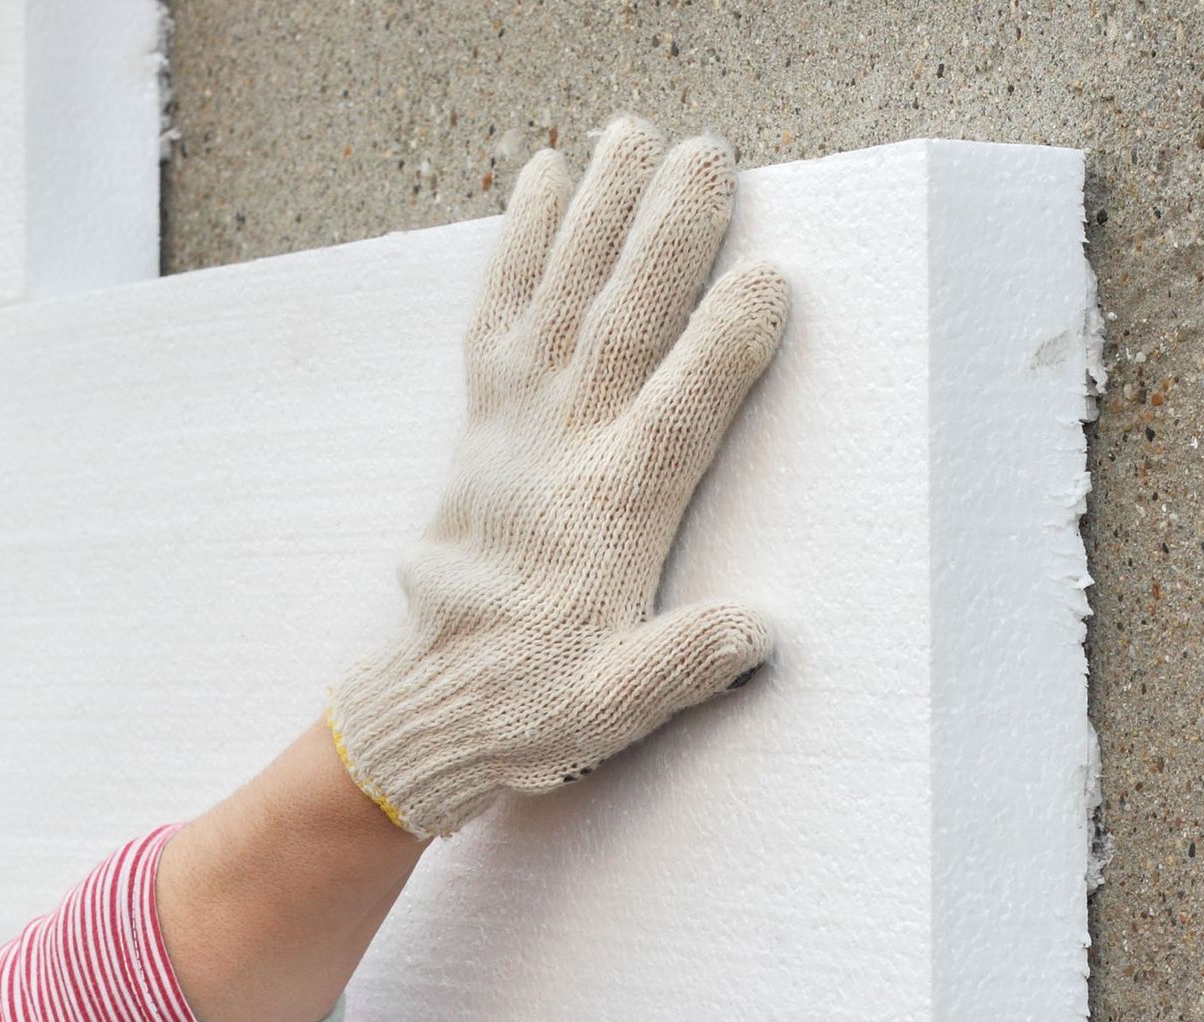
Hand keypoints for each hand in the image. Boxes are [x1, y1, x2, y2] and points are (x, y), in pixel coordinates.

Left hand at [326, 113, 788, 838]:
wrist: (432, 701)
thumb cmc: (536, 702)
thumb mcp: (617, 705)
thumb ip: (682, 665)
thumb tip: (755, 633)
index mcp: (612, 514)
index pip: (683, 412)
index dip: (727, 346)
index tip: (771, 280)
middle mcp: (562, 451)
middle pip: (623, 324)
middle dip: (667, 237)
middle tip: (710, 157)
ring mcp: (515, 426)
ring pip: (561, 297)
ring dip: (598, 211)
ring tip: (634, 134)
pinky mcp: (482, 419)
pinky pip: (497, 312)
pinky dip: (516, 242)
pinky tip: (540, 179)